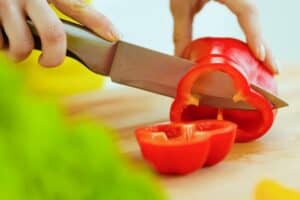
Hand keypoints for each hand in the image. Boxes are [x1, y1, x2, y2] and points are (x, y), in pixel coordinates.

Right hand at [0, 0, 118, 66]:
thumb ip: (59, 11)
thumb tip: (87, 37)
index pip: (79, 9)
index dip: (100, 24)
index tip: (115, 37)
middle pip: (54, 34)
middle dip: (54, 58)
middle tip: (47, 62)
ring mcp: (6, 5)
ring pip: (22, 46)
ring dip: (18, 53)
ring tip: (15, 44)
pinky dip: (1, 45)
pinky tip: (1, 34)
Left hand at [170, 0, 278, 73]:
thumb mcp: (179, 4)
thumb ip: (181, 30)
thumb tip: (182, 56)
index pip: (246, 11)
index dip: (254, 34)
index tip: (259, 55)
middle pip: (255, 17)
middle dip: (264, 44)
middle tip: (273, 68)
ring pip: (253, 18)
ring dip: (259, 41)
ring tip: (264, 62)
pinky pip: (247, 17)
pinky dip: (251, 34)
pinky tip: (251, 48)